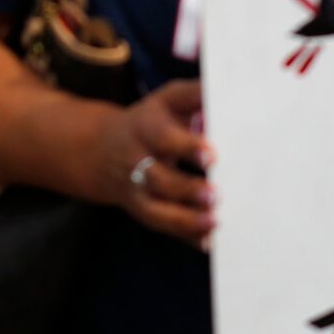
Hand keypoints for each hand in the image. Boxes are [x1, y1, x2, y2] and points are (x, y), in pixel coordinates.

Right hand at [104, 78, 213, 248]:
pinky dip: (185, 236)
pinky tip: (208, 241)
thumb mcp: (169, 99)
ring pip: (156, 209)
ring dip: (185, 218)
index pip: (163, 136)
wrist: (101, 149)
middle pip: (157, 177)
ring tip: (215, 221)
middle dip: (186, 188)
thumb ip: (197, 95)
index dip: (186, 146)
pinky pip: (162, 226)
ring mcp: (136, 189)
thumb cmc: (154, 120)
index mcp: (145, 126)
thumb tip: (232, 92)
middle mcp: (136, 159)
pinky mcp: (142, 210)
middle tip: (216, 194)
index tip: (212, 154)